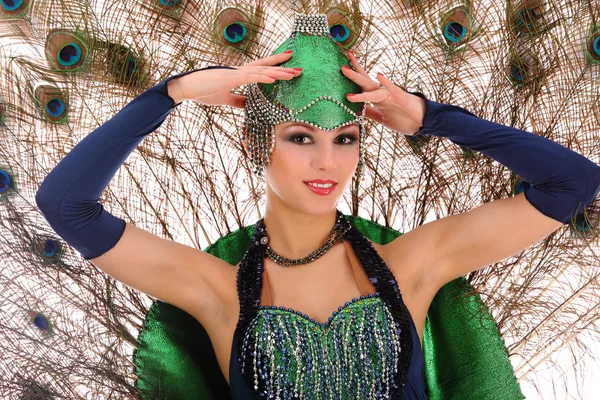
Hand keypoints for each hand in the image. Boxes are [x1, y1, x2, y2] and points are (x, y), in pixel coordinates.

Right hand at [170, 51, 301, 106]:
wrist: (186, 88)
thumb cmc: (203, 91)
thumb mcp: (225, 98)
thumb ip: (238, 100)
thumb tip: (249, 104)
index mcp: (238, 74)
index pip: (261, 68)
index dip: (275, 65)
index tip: (289, 64)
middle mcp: (239, 71)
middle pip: (265, 66)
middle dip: (282, 67)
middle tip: (299, 67)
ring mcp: (235, 73)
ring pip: (261, 71)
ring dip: (277, 72)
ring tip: (292, 74)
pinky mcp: (229, 78)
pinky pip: (250, 77)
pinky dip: (263, 77)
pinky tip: (274, 79)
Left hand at [341, 51, 425, 134]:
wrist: (422, 122)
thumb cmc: (403, 119)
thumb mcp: (381, 118)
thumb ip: (369, 112)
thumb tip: (355, 110)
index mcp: (377, 98)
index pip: (363, 85)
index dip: (353, 77)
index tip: (343, 67)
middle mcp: (382, 93)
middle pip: (364, 81)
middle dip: (352, 73)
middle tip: (341, 65)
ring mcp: (390, 95)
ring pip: (372, 86)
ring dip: (359, 79)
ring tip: (347, 71)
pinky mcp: (400, 98)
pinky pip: (392, 89)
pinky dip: (386, 82)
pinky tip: (379, 75)